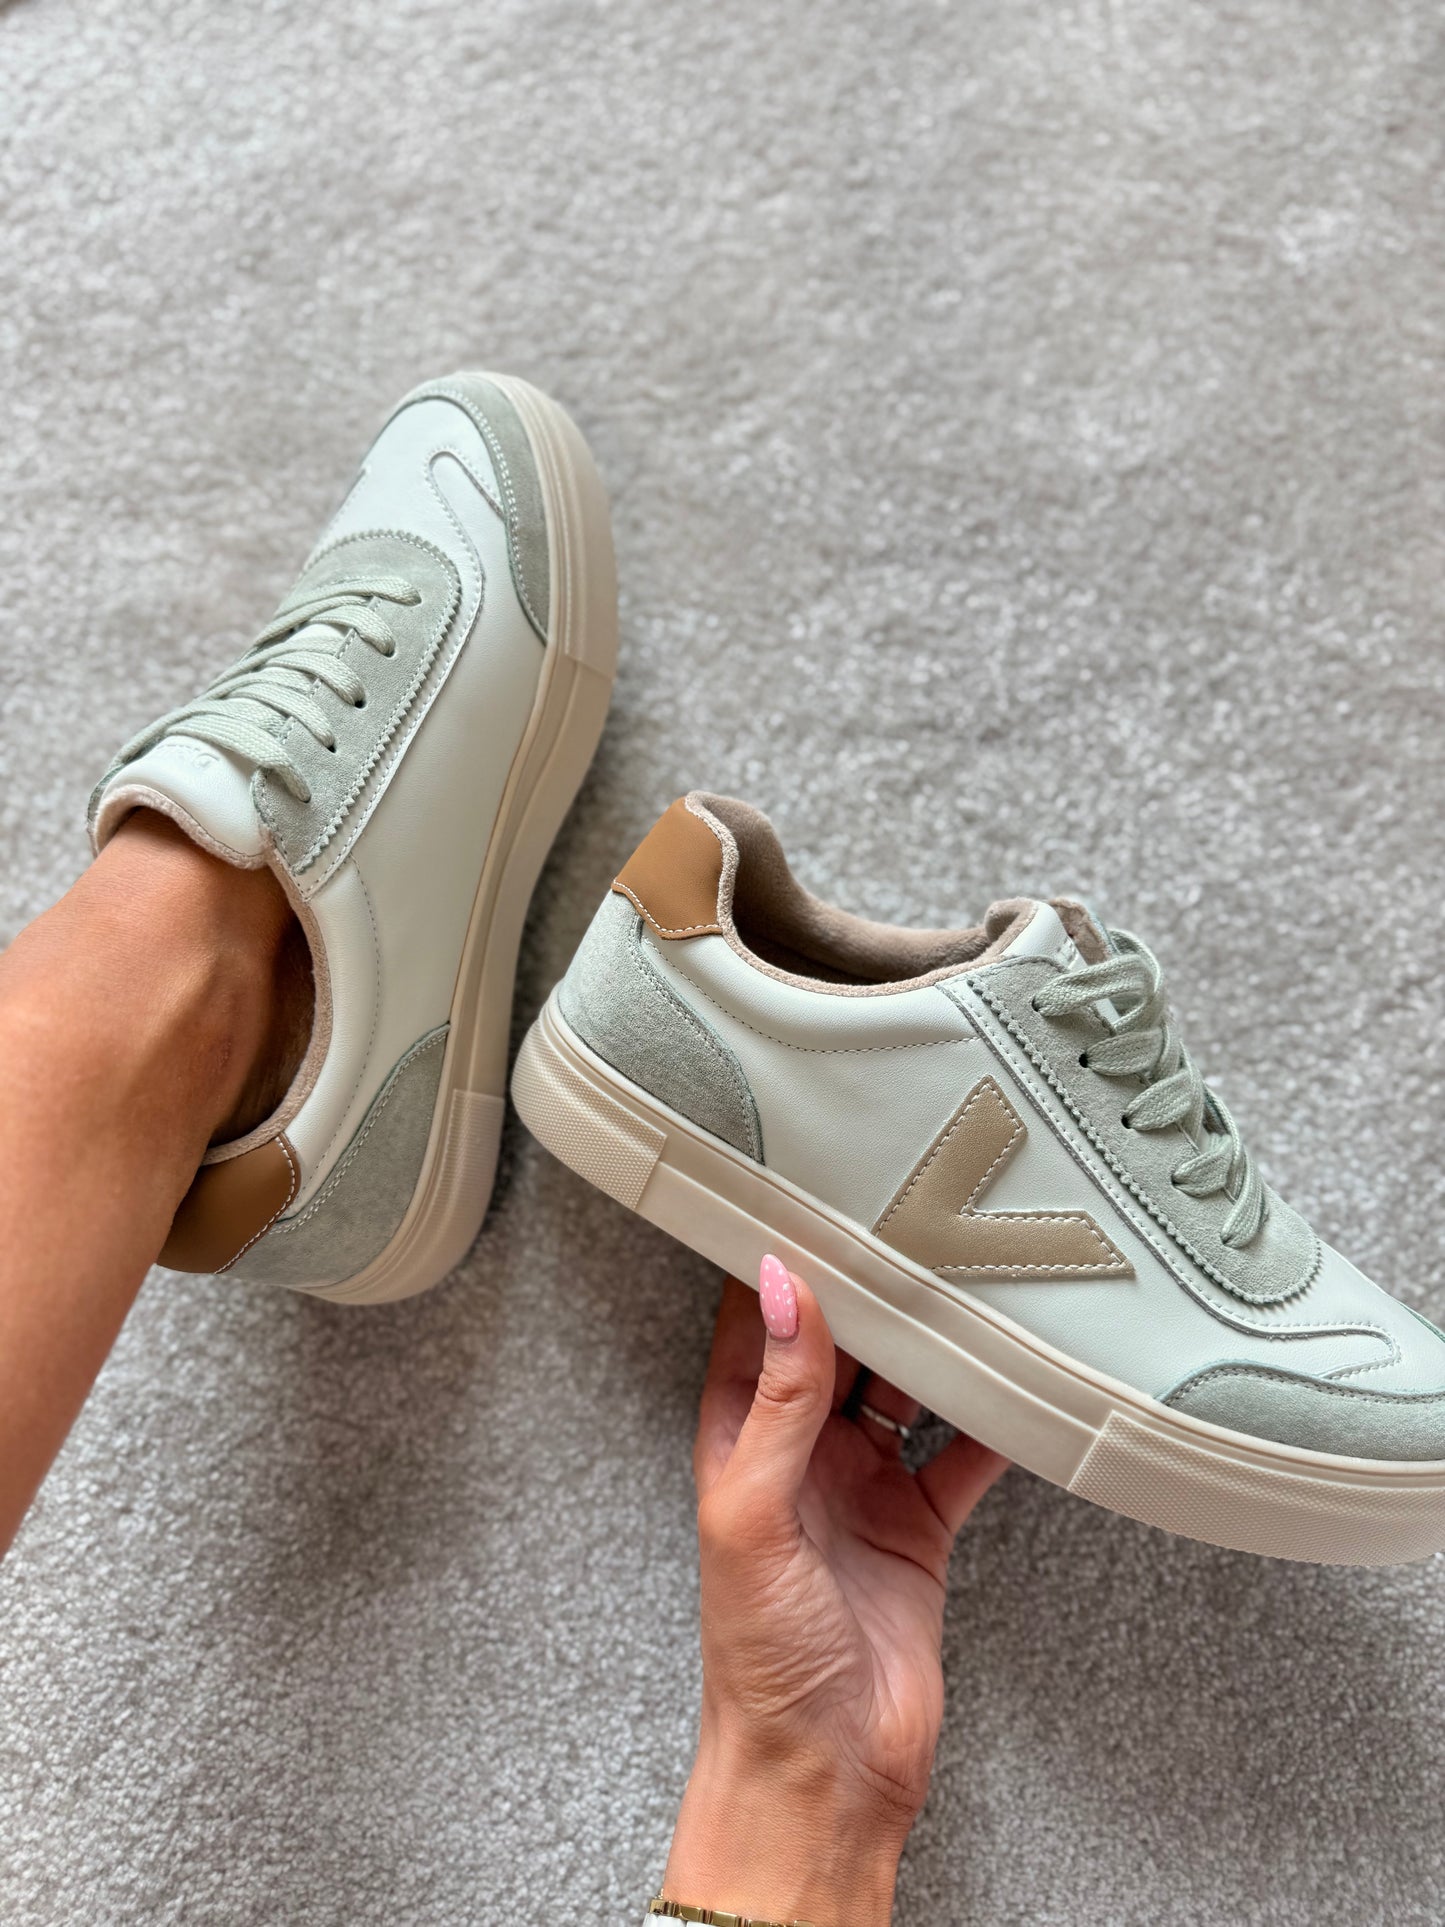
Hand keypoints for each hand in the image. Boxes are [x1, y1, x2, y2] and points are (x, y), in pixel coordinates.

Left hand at [663, 1257, 1007, 1926]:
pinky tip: (1021, 1382)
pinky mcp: (920, 1525)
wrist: (826, 1772)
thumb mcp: (752, 1514)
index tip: (815, 1196)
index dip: (784, 1262)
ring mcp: (863, 1485)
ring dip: (934, 1346)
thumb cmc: (759, 1658)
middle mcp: (799, 1453)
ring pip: (904, 1389)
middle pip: (840, 1346)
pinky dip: (993, 1420)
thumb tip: (785, 1291)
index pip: (759, 1326)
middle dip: (872, 1291)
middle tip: (914, 1221)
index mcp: (739, 1440)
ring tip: (970, 1283)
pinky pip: (962, 1453)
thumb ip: (776, 1400)